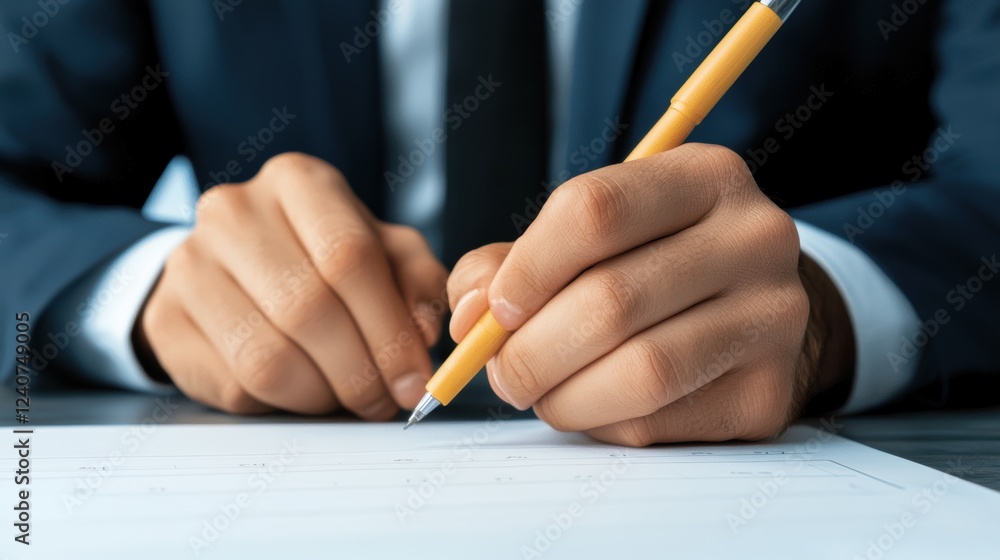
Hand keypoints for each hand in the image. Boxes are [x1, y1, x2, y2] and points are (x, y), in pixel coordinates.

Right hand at [136, 153, 446, 418]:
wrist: (233, 267)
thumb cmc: (321, 258)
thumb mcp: (384, 254)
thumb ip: (417, 284)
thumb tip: (426, 332)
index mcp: (299, 182)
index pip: (349, 256)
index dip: (390, 330)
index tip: (415, 378)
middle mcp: (236, 212)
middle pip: (308, 308)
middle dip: (361, 372)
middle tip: (385, 400)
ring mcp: (189, 264)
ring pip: (268, 357)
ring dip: (322, 395)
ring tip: (347, 397)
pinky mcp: (166, 319)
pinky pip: (234, 384)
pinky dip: (281, 404)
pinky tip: (301, 392)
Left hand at [447, 144, 852, 445]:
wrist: (752, 310)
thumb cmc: (653, 264)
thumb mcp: (594, 236)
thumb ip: (514, 262)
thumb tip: (470, 315)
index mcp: (705, 177)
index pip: (595, 211)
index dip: (525, 269)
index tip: (494, 310)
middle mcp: (755, 238)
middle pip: (611, 301)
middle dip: (529, 350)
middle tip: (501, 372)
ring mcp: (772, 318)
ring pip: (640, 371)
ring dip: (561, 396)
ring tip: (539, 393)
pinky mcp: (768, 393)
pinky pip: (659, 422)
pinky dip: (602, 422)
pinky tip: (594, 405)